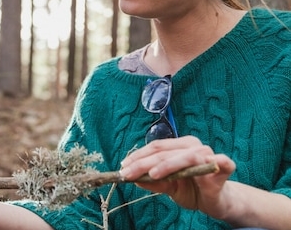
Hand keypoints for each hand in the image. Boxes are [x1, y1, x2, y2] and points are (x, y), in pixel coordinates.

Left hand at [119, 135, 235, 217]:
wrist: (216, 202)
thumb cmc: (192, 190)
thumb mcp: (168, 187)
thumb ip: (153, 182)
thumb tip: (133, 178)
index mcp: (179, 146)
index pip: (155, 147)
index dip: (138, 156)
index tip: (123, 167)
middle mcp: (193, 146)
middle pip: (165, 152)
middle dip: (144, 163)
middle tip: (128, 173)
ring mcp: (209, 154)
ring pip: (185, 156)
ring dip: (167, 165)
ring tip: (152, 175)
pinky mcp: (225, 165)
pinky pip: (221, 161)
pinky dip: (215, 162)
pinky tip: (206, 167)